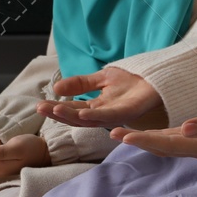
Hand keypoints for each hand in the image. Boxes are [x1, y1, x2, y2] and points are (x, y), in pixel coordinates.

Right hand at [36, 66, 165, 128]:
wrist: (156, 76)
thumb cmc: (132, 80)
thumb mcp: (101, 78)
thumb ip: (80, 83)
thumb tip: (57, 87)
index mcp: (97, 107)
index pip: (72, 109)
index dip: (56, 108)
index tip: (39, 105)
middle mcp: (103, 114)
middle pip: (76, 117)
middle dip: (58, 114)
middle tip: (40, 109)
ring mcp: (115, 115)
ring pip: (89, 120)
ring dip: (71, 116)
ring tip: (55, 109)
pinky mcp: (128, 113)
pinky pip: (109, 116)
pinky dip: (94, 115)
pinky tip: (82, 113)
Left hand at [110, 104, 196, 159]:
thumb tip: (185, 128)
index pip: (167, 144)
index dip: (145, 141)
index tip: (123, 137)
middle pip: (161, 146)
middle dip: (137, 141)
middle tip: (111, 133)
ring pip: (165, 144)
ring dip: (143, 140)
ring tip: (119, 133)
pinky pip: (173, 140)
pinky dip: (156, 137)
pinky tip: (144, 133)